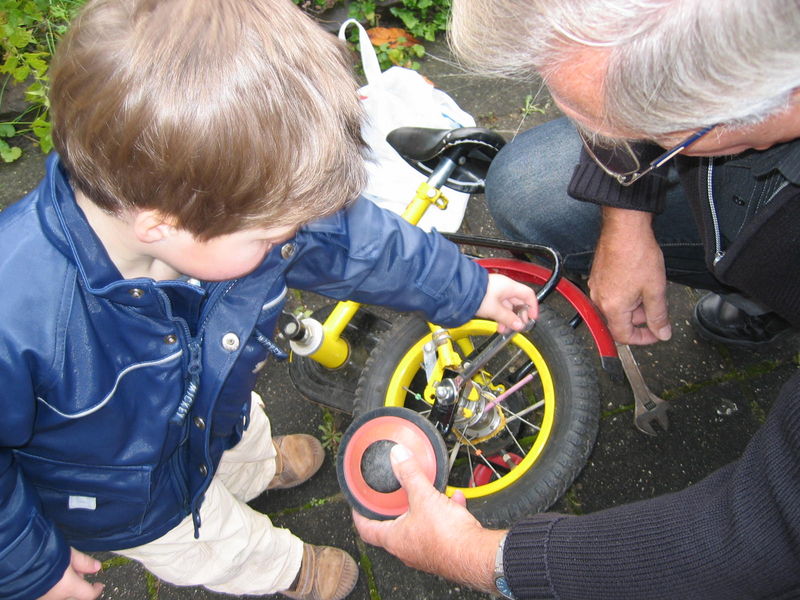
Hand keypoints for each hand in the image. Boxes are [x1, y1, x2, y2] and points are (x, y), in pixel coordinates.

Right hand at [38, 548, 103, 599]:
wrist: (16, 559)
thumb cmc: (42, 555)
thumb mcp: (69, 554)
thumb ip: (84, 562)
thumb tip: (96, 567)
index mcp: (68, 587)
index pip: (89, 594)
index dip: (96, 589)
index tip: (99, 585)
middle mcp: (56, 597)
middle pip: (75, 596)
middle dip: (79, 586)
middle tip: (77, 572)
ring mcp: (43, 599)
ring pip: (61, 595)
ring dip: (65, 587)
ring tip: (61, 571)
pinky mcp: (32, 597)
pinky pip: (48, 595)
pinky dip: (53, 588)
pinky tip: (50, 577)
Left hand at [352, 444, 505, 592]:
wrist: (476, 555)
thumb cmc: (446, 537)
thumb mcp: (424, 497)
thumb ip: (410, 474)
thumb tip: (398, 457)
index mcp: (395, 539)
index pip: (367, 529)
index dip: (360, 515)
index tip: (358, 505)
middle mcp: (407, 549)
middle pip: (393, 527)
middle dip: (396, 508)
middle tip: (394, 494)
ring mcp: (426, 551)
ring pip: (419, 526)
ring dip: (424, 508)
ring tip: (430, 492)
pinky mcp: (444, 550)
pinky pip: (441, 528)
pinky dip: (446, 513)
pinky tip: (455, 500)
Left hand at [476, 273, 538, 332]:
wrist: (459, 291)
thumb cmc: (476, 294)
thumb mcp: (494, 310)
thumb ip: (508, 318)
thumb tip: (519, 325)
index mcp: (509, 286)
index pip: (528, 295)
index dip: (533, 307)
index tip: (532, 318)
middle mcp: (504, 287)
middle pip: (518, 302)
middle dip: (518, 316)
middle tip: (518, 327)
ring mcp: (496, 291)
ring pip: (508, 306)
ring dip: (508, 319)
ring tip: (505, 330)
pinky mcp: (489, 296)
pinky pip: (500, 307)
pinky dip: (501, 316)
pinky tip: (498, 325)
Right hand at [589, 208, 670, 344]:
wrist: (624, 228)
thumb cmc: (637, 254)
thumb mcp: (655, 290)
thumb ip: (658, 316)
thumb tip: (662, 334)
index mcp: (613, 308)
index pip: (625, 336)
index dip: (643, 339)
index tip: (656, 333)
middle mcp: (600, 300)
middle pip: (619, 322)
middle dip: (639, 320)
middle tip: (656, 309)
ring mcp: (596, 287)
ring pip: (615, 308)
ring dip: (633, 306)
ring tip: (649, 290)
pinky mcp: (597, 276)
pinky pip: (610, 295)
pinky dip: (624, 295)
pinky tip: (638, 281)